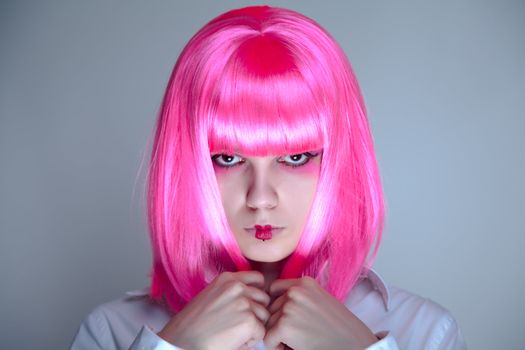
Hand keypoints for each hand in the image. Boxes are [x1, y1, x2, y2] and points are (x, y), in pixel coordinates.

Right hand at [157, 271, 270, 349]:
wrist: (182, 343)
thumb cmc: (192, 325)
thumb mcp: (210, 296)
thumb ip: (231, 291)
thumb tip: (252, 295)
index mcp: (227, 279)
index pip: (258, 279)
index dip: (256, 294)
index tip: (248, 304)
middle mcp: (237, 287)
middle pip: (264, 298)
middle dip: (256, 312)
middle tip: (237, 323)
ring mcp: (244, 303)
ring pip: (264, 316)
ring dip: (254, 327)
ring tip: (232, 333)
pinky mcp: (249, 321)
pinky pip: (261, 333)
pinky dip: (250, 341)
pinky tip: (233, 341)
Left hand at [263, 276, 378, 349]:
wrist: (355, 346)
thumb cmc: (341, 329)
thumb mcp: (321, 301)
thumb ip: (300, 298)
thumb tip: (273, 302)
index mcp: (305, 283)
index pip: (274, 289)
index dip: (278, 306)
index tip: (290, 318)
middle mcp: (295, 291)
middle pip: (271, 309)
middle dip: (279, 323)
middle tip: (301, 334)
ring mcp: (289, 307)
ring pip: (269, 324)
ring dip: (279, 335)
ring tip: (301, 340)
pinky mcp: (285, 325)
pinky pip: (268, 339)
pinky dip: (277, 347)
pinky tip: (295, 348)